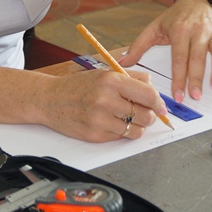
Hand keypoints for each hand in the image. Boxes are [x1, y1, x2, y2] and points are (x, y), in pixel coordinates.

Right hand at [38, 69, 164, 141]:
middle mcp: (106, 99)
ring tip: (129, 119)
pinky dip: (122, 132)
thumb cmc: (79, 86)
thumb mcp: (105, 73)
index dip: (158, 103)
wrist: (50, 99)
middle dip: (149, 116)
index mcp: (111, 81)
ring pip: (136, 130)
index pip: (148, 94)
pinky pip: (121, 137)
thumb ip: (132, 78)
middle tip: (144, 113)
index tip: (160, 107)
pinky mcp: (95, 135)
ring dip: (137, 126)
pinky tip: (113, 123)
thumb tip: (153, 88)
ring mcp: (100, 119)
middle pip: (146, 115)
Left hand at [121, 0, 211, 102]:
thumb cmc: (176, 16)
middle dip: (197, 78)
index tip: (177, 94)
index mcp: (179, 30)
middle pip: (198, 56)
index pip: (179, 57)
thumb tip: (122, 62)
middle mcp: (198, 31)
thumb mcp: (155, 26)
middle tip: (195, 96)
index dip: (178, 77)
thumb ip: (139, 45)